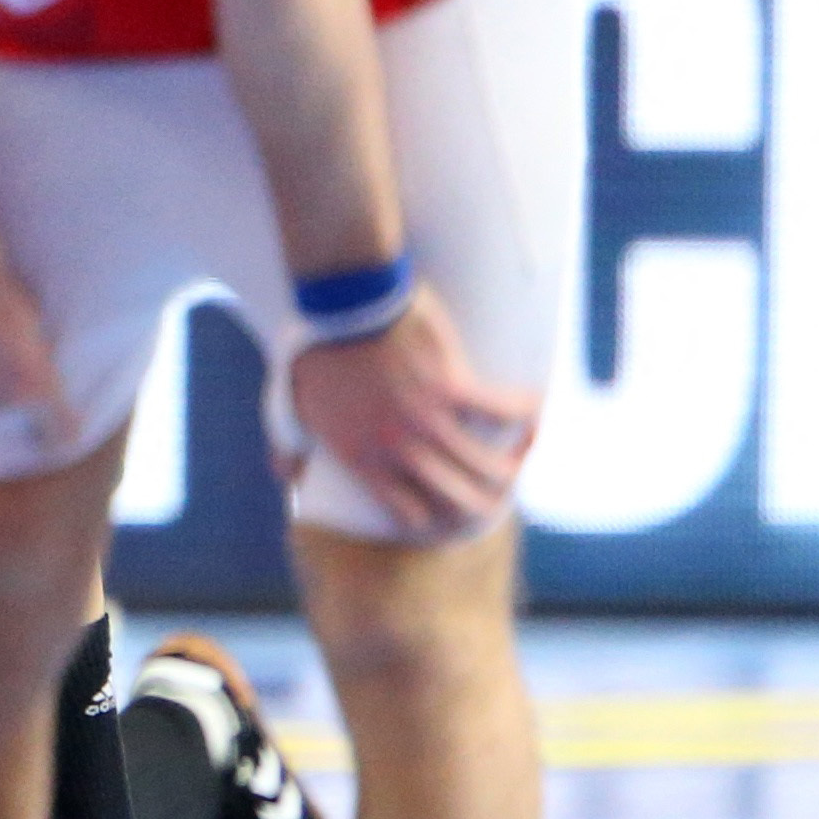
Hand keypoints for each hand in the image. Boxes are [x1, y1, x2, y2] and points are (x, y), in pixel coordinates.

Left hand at [286, 288, 535, 538]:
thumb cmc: (317, 349)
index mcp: (361, 459)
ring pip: (488, 468)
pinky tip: (532, 410)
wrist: (341, 300)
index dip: (436, 519)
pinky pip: (504, 412)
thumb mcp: (292, 406)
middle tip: (496, 487)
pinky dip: (525, 412)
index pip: (411, 515)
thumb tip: (286, 477)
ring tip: (522, 450)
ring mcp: (426, 420)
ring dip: (513, 463)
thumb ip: (288, 445)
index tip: (448, 506)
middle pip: (459, 503)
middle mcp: (397, 449)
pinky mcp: (451, 386)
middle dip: (485, 503)